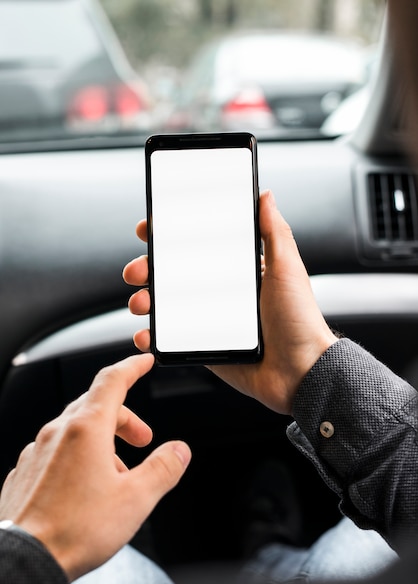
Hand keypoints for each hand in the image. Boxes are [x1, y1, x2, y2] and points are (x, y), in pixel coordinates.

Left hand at [0, 354, 190, 581]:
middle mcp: (57, 433)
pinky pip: (57, 450)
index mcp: (86, 429)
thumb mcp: (136, 499)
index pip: (112, 380)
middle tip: (144, 439)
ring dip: (103, 441)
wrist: (25, 561)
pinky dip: (79, 456)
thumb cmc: (75, 531)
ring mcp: (37, 451)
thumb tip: (179, 450)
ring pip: (76, 429)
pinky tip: (87, 487)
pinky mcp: (25, 472)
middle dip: (125, 418)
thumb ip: (163, 468)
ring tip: (118, 474)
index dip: (133, 367)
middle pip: (97, 405)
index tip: (144, 361)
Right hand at [123, 190, 336, 414]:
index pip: (197, 247)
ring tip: (140, 303)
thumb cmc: (299, 320)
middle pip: (172, 275)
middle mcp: (220, 293)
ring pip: (166, 305)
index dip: (170, 237)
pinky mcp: (205, 347)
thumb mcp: (287, 269)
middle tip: (136, 270)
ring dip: (144, 300)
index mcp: (237, 272)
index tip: (150, 228)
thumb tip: (265, 195)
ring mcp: (209, 320)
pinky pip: (171, 339)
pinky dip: (153, 336)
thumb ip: (274, 232)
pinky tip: (145, 334)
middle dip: (147, 269)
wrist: (301, 371)